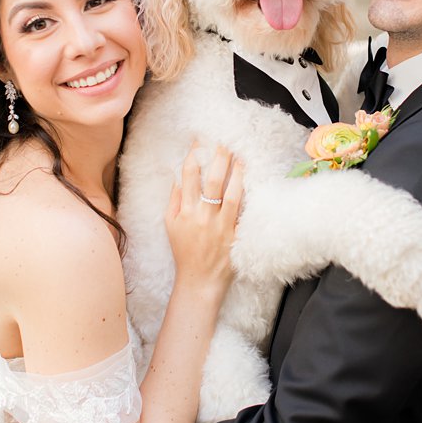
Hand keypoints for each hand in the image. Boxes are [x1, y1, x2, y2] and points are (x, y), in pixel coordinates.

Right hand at [165, 143, 243, 296]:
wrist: (199, 280)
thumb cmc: (184, 251)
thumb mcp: (170, 225)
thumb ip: (174, 201)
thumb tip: (178, 179)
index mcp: (186, 212)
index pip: (190, 177)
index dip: (195, 156)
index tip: (200, 143)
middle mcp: (204, 216)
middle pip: (214, 181)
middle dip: (220, 159)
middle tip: (225, 142)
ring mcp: (222, 226)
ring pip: (232, 194)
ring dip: (237, 173)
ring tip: (241, 157)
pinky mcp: (236, 235)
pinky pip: (243, 212)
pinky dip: (246, 196)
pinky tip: (250, 182)